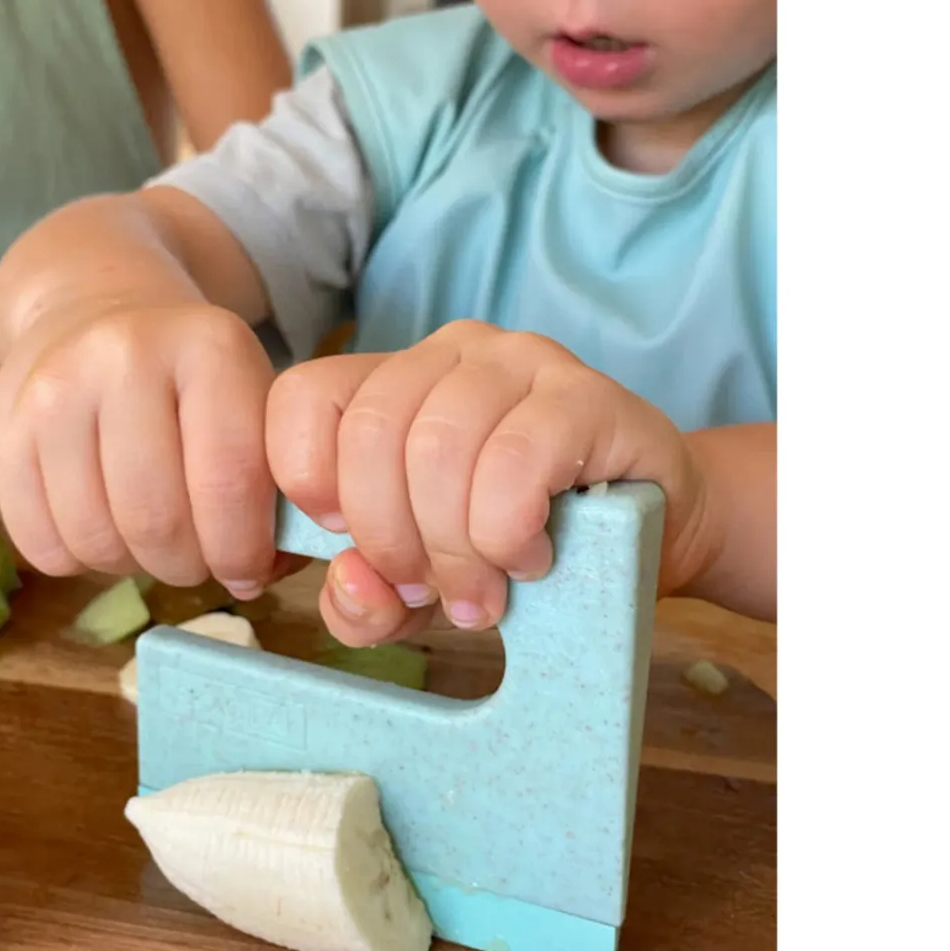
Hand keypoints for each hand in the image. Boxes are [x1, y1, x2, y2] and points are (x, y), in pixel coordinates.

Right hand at [0, 301, 291, 598]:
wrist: (98, 312)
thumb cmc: (194, 382)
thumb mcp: (253, 404)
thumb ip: (274, 485)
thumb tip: (259, 574)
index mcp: (211, 347)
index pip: (229, 481)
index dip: (243, 550)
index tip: (249, 570)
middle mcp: (126, 355)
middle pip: (157, 520)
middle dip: (188, 567)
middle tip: (200, 563)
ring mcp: (56, 388)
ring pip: (96, 539)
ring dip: (133, 567)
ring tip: (154, 543)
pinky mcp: (5, 428)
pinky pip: (40, 543)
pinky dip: (79, 561)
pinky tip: (105, 530)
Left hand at [266, 320, 713, 646]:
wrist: (647, 533)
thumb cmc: (516, 549)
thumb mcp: (420, 588)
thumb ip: (365, 597)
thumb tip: (352, 579)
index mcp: (390, 382)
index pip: (302, 400)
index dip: (306, 483)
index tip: (351, 545)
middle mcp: (449, 353)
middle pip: (370, 434)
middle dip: (392, 538)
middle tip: (436, 590)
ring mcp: (520, 361)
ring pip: (439, 447)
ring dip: (456, 547)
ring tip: (487, 589)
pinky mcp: (586, 394)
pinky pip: (515, 460)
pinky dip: (507, 531)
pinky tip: (530, 557)